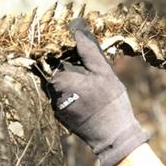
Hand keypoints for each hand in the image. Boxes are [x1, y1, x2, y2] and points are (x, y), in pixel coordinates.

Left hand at [48, 22, 148, 165]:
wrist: (113, 136)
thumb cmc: (110, 101)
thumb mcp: (103, 71)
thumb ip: (88, 50)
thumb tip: (76, 29)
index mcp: (59, 79)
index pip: (55, 56)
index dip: (67, 52)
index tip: (80, 54)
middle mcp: (52, 93)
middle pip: (56, 71)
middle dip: (70, 68)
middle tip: (89, 71)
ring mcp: (55, 107)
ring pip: (61, 85)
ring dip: (72, 81)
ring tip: (90, 86)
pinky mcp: (61, 117)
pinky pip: (64, 98)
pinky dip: (74, 95)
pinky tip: (89, 99)